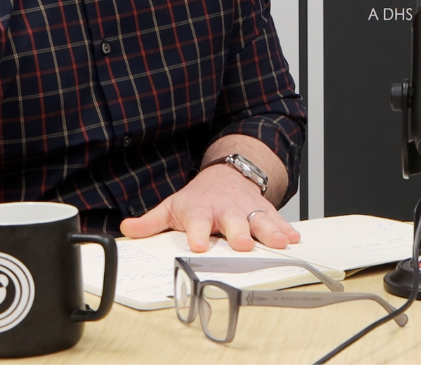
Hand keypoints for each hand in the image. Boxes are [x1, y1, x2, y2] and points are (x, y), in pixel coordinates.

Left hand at [119, 164, 300, 252]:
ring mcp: (247, 209)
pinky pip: (277, 219)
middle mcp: (226, 210)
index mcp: (202, 210)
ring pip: (260, 220)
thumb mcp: (173, 206)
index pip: (198, 222)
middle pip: (233, 221)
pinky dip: (286, 228)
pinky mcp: (263, 211)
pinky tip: (293, 237)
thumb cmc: (199, 197)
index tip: (200, 246)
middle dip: (239, 232)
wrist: (226, 175)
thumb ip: (151, 222)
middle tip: (243, 244)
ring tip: (278, 242)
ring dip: (270, 231)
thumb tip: (127, 229)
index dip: (198, 234)